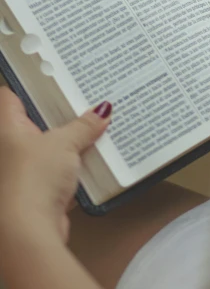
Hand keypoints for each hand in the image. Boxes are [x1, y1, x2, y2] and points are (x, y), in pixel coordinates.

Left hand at [0, 88, 110, 245]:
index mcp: (8, 128)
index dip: (33, 86)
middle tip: (84, 101)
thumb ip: (83, 126)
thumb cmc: (31, 181)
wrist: (28, 233)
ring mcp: (23, 171)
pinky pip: (59, 173)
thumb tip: (100, 111)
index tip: (56, 77)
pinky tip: (94, 160)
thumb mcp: (64, 143)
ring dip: (70, 144)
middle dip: (61, 115)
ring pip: (50, 148)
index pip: (13, 97)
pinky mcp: (37, 193)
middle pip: (36, 122)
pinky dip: (74, 169)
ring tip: (96, 127)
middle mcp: (10, 148)